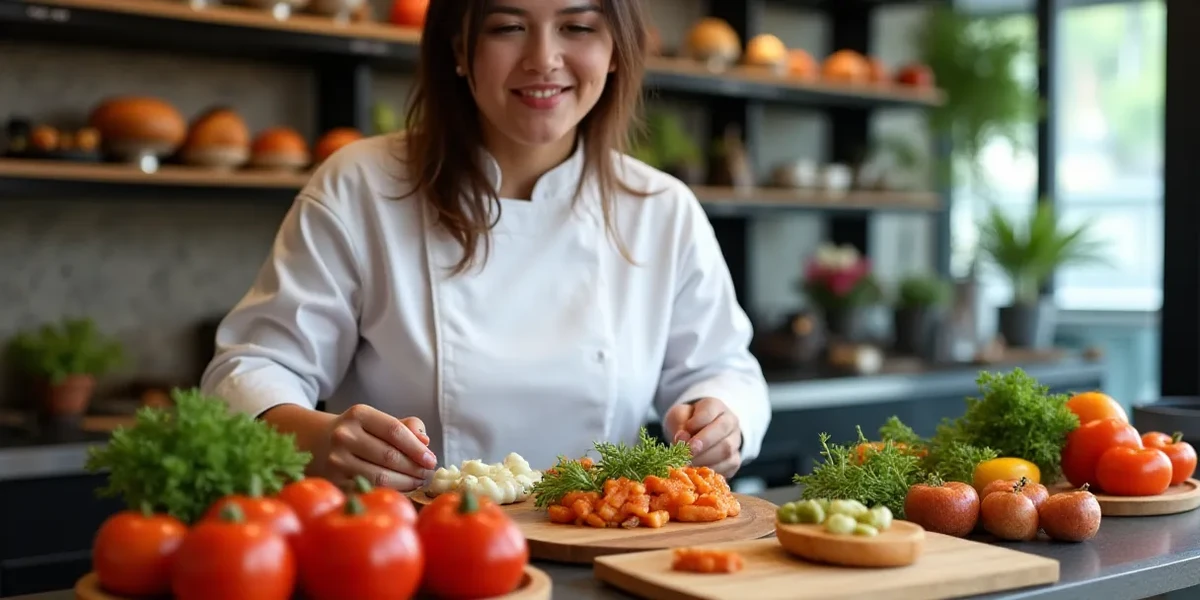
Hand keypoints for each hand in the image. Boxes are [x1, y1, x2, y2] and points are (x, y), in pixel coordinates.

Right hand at [312, 404, 436, 491]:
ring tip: (418, 482)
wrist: (314, 441)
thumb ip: (405, 426)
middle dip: (414, 468)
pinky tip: (401, 490)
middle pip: (389, 456)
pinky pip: (368, 490)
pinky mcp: (333, 481)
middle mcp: (344, 435)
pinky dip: (389, 492)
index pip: (395, 431)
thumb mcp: (377, 420)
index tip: (432, 460)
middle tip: (428, 474)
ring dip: (405, 483)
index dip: (417, 448)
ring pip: (379, 477)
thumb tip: (425, 441)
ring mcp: (336, 460)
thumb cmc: (357, 431)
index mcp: (359, 415)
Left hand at [663, 397, 741, 478]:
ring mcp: (735, 441)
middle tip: (687, 453)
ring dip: (704, 459)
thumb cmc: (687, 422)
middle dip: (703, 443)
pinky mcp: (734, 461)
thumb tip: (682, 439)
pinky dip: (710, 471)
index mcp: (715, 406)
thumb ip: (679, 424)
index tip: (682, 434)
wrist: (697, 435)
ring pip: (726, 450)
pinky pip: (726, 467)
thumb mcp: (678, 416)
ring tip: (687, 463)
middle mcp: (730, 421)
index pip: (709, 411)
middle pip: (722, 430)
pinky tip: (696, 471)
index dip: (696, 423)